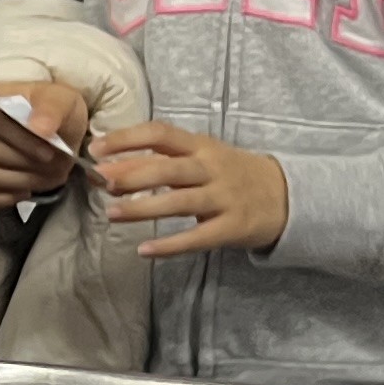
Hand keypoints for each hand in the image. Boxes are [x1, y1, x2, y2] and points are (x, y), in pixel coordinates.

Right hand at [0, 80, 88, 207]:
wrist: (57, 125)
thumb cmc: (56, 110)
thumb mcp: (62, 101)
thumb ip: (51, 110)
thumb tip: (39, 129)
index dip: (25, 143)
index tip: (51, 153)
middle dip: (31, 166)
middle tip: (59, 168)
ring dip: (25, 182)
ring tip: (50, 178)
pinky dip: (5, 198)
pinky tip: (27, 191)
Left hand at [88, 122, 288, 260]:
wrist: (286, 196)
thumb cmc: (231, 174)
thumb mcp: (202, 157)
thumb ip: (161, 159)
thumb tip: (109, 164)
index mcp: (201, 146)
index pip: (160, 134)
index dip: (127, 139)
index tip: (97, 148)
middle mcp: (212, 168)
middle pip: (168, 169)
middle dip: (132, 174)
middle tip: (101, 182)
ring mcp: (224, 198)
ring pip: (179, 202)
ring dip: (143, 208)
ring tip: (112, 214)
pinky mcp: (232, 227)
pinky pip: (197, 237)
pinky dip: (170, 245)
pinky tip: (144, 250)